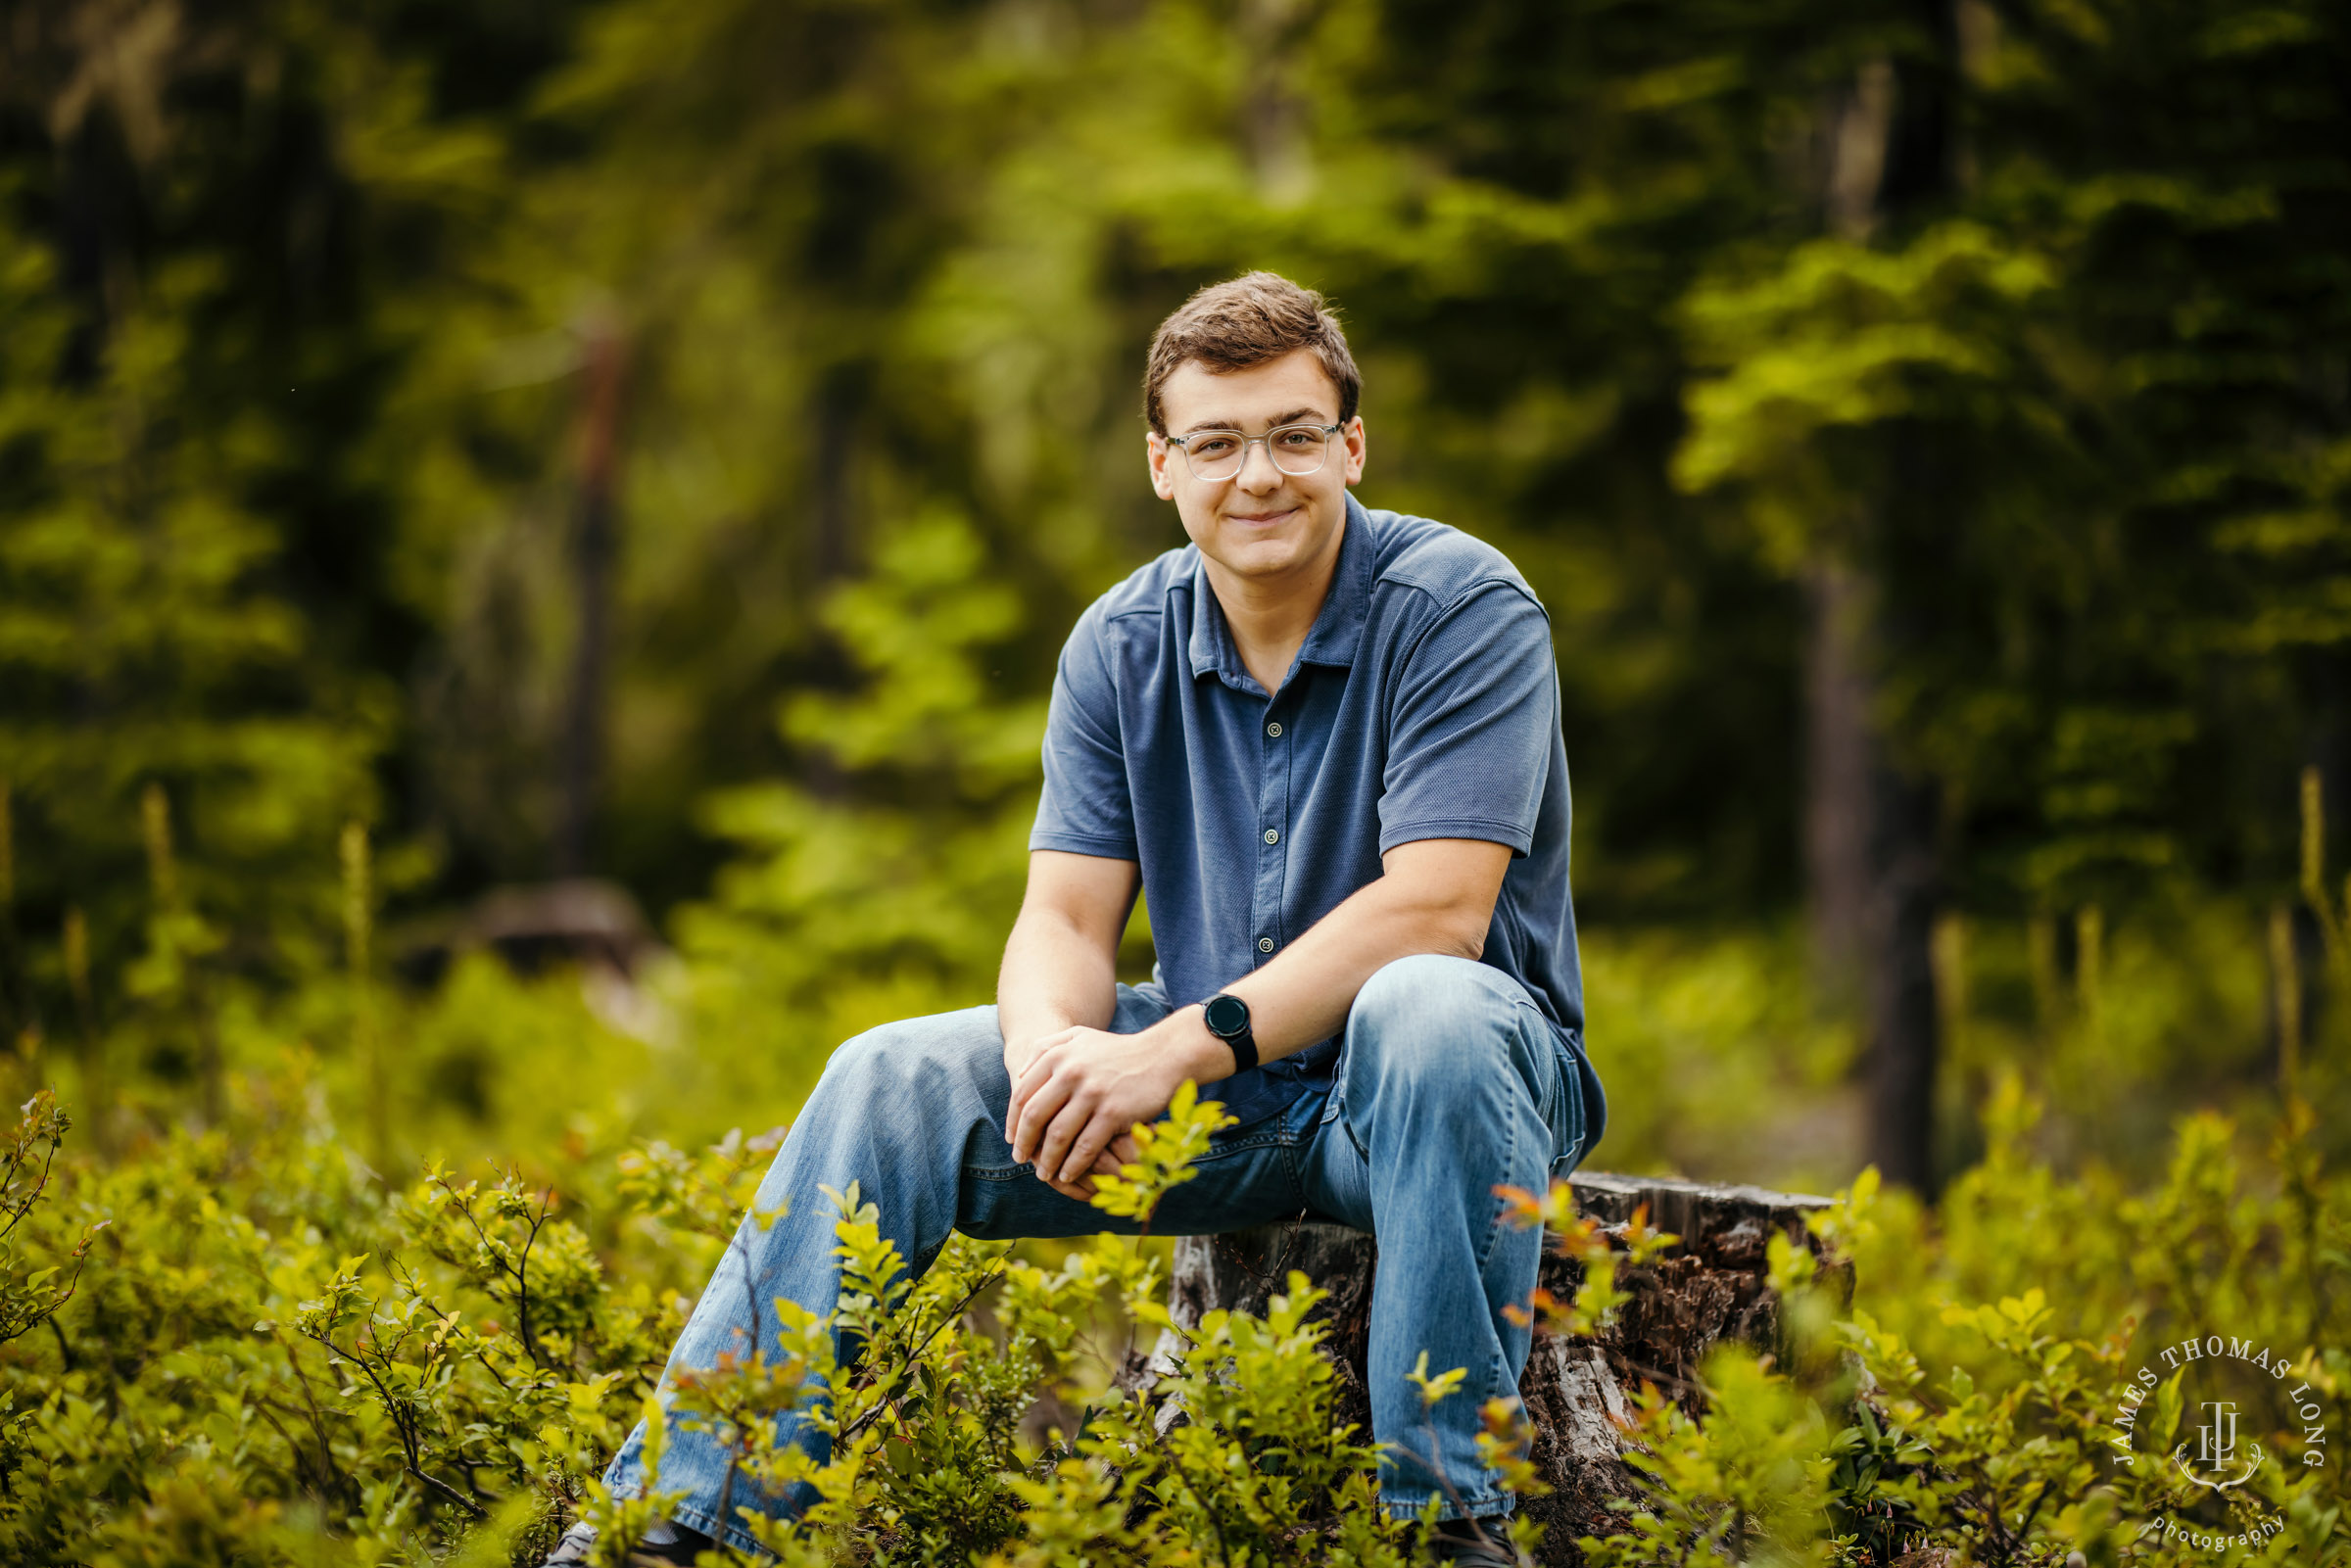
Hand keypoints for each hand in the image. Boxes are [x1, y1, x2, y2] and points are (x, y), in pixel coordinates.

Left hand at [1009, 1018, 1219, 1199]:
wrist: (1162, 1056)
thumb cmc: (1117, 1050)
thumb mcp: (1078, 1037)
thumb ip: (1046, 1048)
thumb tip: (1018, 1076)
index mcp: (1058, 1056)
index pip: (1022, 1094)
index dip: (1013, 1120)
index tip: (1012, 1138)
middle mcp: (1071, 1073)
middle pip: (1034, 1116)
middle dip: (1024, 1143)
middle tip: (1021, 1160)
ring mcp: (1092, 1094)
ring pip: (1057, 1136)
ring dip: (1047, 1160)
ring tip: (1043, 1174)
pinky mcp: (1113, 1113)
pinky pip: (1085, 1147)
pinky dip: (1073, 1165)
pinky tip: (1067, 1175)